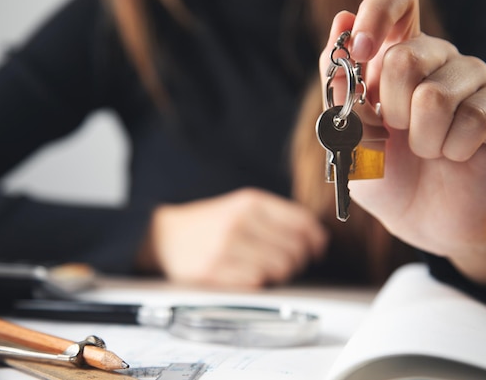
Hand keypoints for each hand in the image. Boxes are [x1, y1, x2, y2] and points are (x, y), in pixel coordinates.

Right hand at [139, 188, 326, 287]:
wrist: (166, 235)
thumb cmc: (211, 223)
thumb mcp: (243, 207)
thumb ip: (281, 217)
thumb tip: (319, 239)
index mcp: (250, 202)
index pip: (302, 222)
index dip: (315, 240)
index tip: (315, 249)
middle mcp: (239, 222)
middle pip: (295, 249)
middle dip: (297, 260)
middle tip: (285, 262)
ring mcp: (226, 247)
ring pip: (279, 268)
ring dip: (278, 274)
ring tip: (264, 268)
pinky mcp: (214, 271)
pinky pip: (256, 283)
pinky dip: (258, 282)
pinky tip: (246, 274)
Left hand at [320, 0, 485, 284]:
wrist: (420, 220)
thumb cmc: (383, 172)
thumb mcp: (348, 132)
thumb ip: (339, 83)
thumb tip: (341, 20)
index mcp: (396, 56)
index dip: (378, 13)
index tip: (362, 49)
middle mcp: (436, 58)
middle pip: (406, 55)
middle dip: (388, 111)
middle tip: (397, 132)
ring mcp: (472, 79)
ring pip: (436, 95)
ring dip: (421, 140)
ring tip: (427, 151)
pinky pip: (473, 118)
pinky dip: (452, 149)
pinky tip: (454, 155)